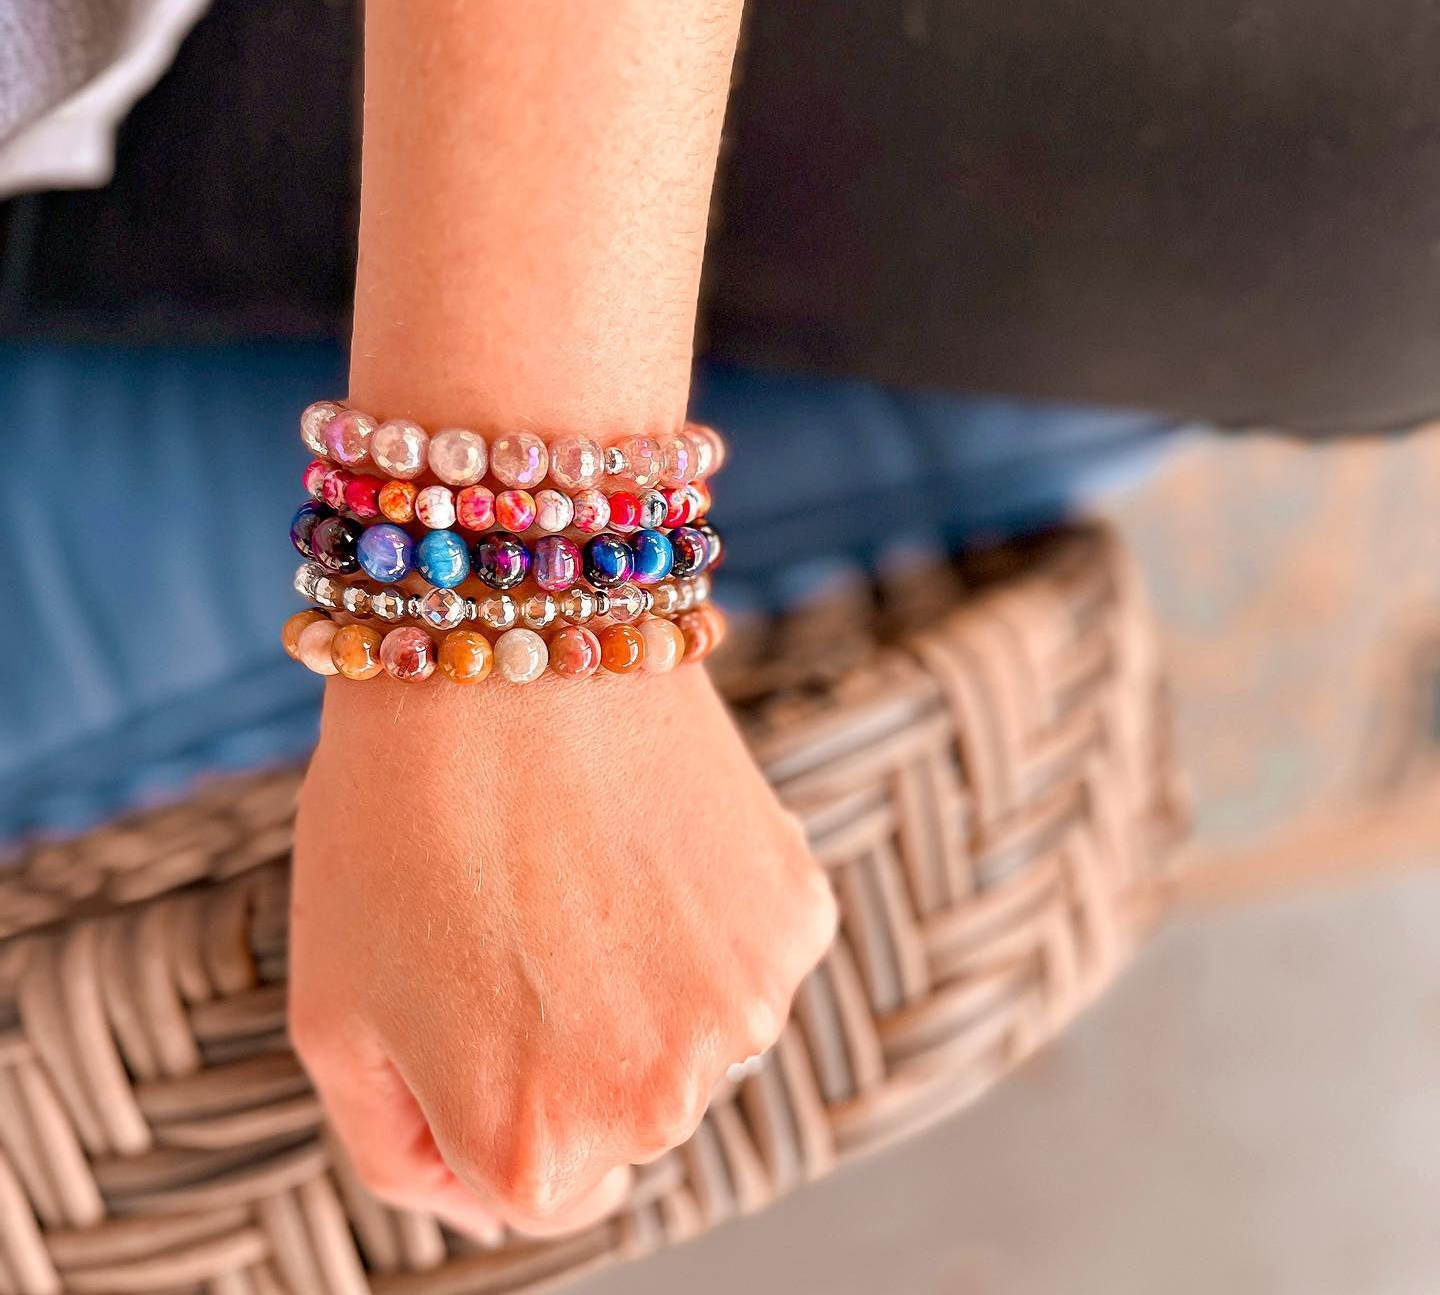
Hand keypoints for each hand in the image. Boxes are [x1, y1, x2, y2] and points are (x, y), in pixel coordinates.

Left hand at [289, 662, 836, 1236]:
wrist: (505, 636)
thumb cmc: (394, 817)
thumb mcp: (333, 1014)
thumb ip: (399, 1150)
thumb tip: (481, 1191)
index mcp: (535, 1149)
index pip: (530, 1194)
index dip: (483, 1095)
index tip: (464, 997)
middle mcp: (659, 1106)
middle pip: (619, 1120)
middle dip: (566, 1045)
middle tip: (518, 912)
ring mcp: (746, 1008)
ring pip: (693, 1036)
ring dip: (644, 980)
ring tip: (582, 862)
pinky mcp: (797, 913)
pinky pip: (746, 953)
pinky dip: (705, 913)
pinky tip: (647, 832)